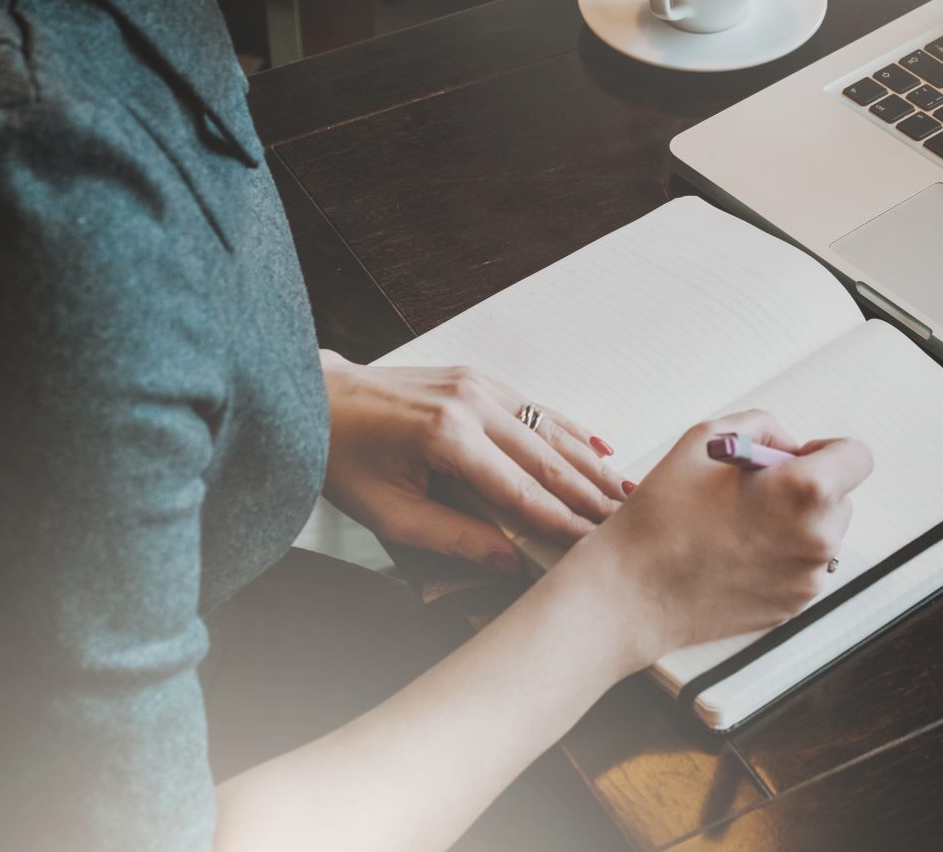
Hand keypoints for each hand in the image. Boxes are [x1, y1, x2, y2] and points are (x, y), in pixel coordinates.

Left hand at [318, 350, 626, 572]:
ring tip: (625, 493)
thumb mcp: (387, 514)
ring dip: (590, 464)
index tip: (594, 546)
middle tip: (627, 523)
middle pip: (547, 457)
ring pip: (550, 429)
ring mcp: (478, 384)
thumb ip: (452, 538)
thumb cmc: (343, 458)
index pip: (521, 490)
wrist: (315, 399)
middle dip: (590, 494)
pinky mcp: (479, 377)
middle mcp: (471, 402)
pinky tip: (600, 450)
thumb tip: (509, 564)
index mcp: (447, 437)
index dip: (562, 522)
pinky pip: (536, 408)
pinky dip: (571, 431)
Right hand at [570, 408, 872, 667]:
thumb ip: (763, 426)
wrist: (633, 592)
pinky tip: (736, 553)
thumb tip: (790, 447)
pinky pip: (803, 566)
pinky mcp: (794, 606)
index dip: (826, 450)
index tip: (794, 458)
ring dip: (796, 522)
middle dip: (808, 488)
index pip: (857, 456)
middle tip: (755, 492)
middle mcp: (820, 538)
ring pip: (822, 534)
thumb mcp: (706, 437)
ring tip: (739, 524)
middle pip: (841, 497)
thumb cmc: (664, 511)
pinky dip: (782, 555)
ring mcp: (809, 578)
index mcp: (807, 490)